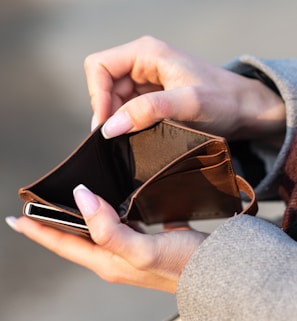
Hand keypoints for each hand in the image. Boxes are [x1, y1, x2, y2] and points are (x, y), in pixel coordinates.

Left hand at [6, 185, 207, 292]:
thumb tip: (81, 197)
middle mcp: (113, 256)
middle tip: (35, 207)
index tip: (15, 217)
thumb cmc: (181, 265)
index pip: (62, 244)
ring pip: (92, 230)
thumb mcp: (142, 250)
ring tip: (63, 203)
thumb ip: (108, 229)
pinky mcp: (141, 239)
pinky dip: (103, 212)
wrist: (214, 270)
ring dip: (75, 217)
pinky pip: (113, 223)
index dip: (37, 231)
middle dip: (51, 223)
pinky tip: (106, 201)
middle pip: (73, 238)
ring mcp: (127, 248)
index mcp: (106, 261)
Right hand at [85, 36, 284, 139]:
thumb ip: (148, 111)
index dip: (97, 95)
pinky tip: (139, 135)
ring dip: (118, 120)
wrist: (244, 109)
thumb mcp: (188, 103)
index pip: (99, 66)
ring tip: (132, 137)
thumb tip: (110, 126)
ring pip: (113, 100)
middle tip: (118, 137)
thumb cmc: (224, 100)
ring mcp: (146, 81)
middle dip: (107, 112)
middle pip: (104, 85)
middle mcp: (142, 63)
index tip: (106, 125)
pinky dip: (128, 123)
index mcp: (146, 53)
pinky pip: (127, 109)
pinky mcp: (152, 97)